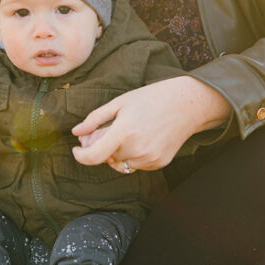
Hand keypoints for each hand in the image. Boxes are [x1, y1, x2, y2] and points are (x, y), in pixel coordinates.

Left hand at [71, 76, 230, 172]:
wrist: (187, 104)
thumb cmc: (151, 98)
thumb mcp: (120, 103)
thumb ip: (95, 119)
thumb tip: (76, 133)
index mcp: (124, 131)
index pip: (93, 156)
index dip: (80, 156)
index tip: (76, 150)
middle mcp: (136, 149)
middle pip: (106, 158)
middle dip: (102, 147)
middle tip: (110, 129)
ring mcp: (149, 159)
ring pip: (121, 163)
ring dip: (118, 153)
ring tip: (130, 131)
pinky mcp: (159, 164)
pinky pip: (136, 165)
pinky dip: (133, 155)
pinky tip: (143, 137)